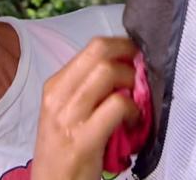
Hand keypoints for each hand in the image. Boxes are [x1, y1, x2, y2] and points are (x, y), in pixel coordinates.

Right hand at [31, 37, 139, 179]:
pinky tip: (133, 121)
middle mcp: (58, 96)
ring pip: (108, 73)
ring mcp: (69, 116)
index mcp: (54, 86)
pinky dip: (133, 110)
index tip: (135, 56)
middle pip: (100, 53)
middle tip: (141, 72)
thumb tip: (123, 68)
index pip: (91, 47)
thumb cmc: (63, 149)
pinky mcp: (83, 138)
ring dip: (132, 82)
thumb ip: (87, 90)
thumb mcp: (65, 112)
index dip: (121, 46)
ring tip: (136, 99)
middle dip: (129, 57)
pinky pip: (117, 105)